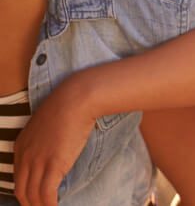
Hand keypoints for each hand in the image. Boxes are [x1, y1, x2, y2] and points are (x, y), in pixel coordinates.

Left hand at [14, 76, 97, 205]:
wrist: (76, 98)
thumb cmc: (68, 105)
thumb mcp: (48, 123)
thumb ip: (45, 139)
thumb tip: (56, 148)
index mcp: (21, 146)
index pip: (17, 178)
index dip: (25, 193)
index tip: (34, 199)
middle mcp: (25, 156)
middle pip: (21, 191)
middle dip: (29, 204)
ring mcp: (38, 161)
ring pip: (32, 195)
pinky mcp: (53, 164)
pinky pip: (46, 193)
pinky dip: (49, 205)